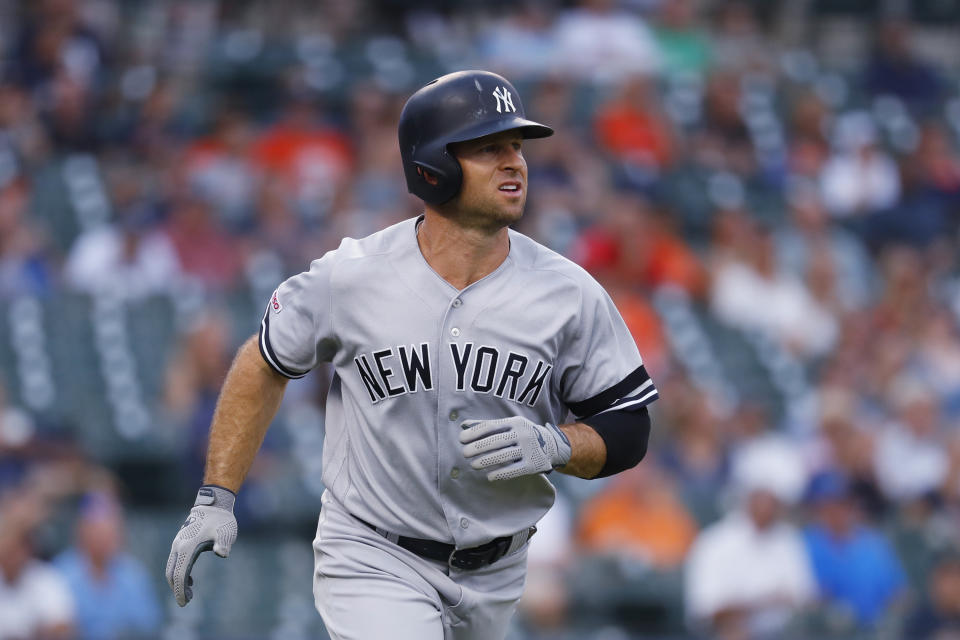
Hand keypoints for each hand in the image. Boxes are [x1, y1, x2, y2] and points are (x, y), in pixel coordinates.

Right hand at [165, 485, 237, 606]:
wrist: (214, 504)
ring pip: (171, 568)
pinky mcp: (180, 542)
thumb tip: (222, 552)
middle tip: (186, 602)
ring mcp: (178, 543)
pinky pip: (175, 562)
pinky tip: (190, 580)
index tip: (185, 602)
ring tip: (189, 594)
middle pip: (171, 573)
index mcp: (187, 547)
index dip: (180, 590)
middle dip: (177, 589)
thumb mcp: (226, 532)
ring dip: (177, 582)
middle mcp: (178, 546)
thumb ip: (223, 543)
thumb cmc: (221, 520)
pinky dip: (178, 573)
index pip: (179, 574)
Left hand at [460, 417, 571, 480]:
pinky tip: (489, 476)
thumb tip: (464, 425)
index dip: (475, 433)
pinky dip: (500, 474)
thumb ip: (487, 425)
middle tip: (464, 453)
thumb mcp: (509, 425)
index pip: (491, 426)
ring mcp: (528, 449)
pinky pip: (514, 470)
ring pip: (504, 456)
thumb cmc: (522, 434)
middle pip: (496, 441)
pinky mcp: (533, 465)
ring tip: (473, 465)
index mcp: (514, 422)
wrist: (551, 445)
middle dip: (478, 447)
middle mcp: (522, 434)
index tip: (461, 439)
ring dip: (486, 461)